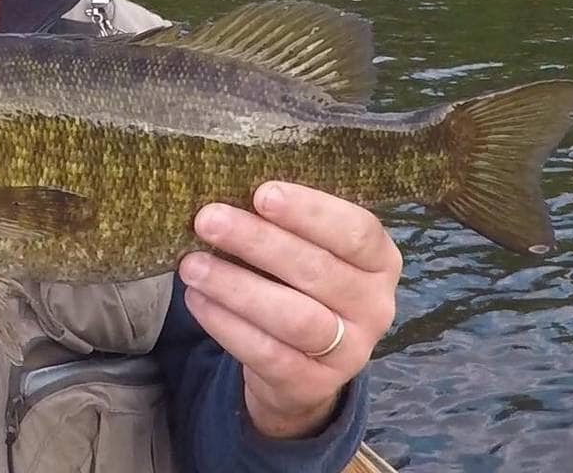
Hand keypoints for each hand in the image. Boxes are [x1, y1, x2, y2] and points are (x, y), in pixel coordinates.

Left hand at [177, 182, 400, 438]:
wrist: (303, 366)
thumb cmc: (299, 284)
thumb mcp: (307, 249)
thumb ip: (284, 223)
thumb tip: (228, 187)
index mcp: (380, 261)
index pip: (356, 231)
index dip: (310, 211)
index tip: (261, 193)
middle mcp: (375, 307)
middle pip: (318, 271)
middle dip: (258, 242)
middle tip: (208, 219)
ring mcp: (350, 352)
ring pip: (295, 317)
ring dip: (237, 287)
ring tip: (192, 265)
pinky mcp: (313, 385)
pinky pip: (267, 354)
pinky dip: (227, 325)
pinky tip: (198, 300)